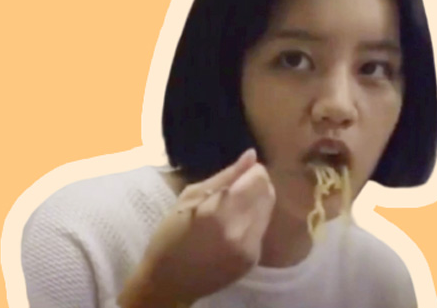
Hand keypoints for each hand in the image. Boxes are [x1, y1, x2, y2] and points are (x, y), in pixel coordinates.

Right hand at [119, 149, 275, 306]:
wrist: (168, 281)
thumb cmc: (170, 235)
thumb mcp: (190, 197)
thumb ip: (225, 176)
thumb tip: (251, 155)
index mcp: (219, 211)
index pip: (258, 179)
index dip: (252, 171)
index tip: (239, 174)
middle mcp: (240, 231)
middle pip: (268, 193)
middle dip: (256, 185)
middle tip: (237, 188)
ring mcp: (249, 249)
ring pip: (268, 211)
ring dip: (256, 203)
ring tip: (233, 207)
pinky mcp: (253, 260)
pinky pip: (261, 230)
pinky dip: (252, 222)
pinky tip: (232, 226)